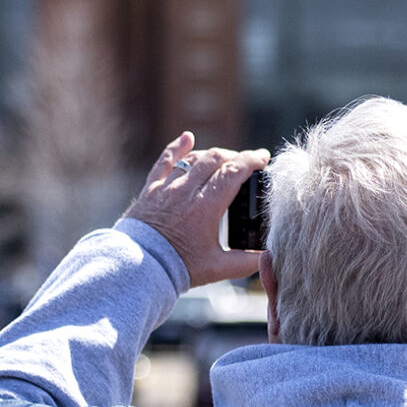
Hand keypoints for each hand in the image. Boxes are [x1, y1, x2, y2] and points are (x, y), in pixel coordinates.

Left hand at [124, 133, 270, 289]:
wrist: (138, 269)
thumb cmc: (178, 268)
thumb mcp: (217, 268)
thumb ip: (246, 262)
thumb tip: (268, 256)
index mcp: (206, 207)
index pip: (233, 172)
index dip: (251, 160)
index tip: (263, 157)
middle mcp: (186, 191)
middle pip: (215, 160)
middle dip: (235, 156)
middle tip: (246, 163)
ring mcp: (167, 188)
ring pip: (193, 159)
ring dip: (212, 155)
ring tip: (224, 160)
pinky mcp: (151, 190)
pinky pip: (164, 161)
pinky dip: (177, 147)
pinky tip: (187, 137)